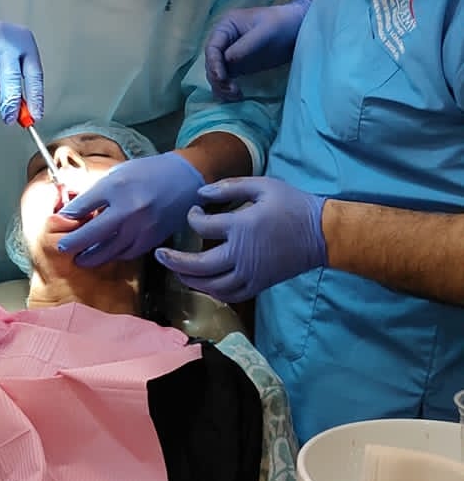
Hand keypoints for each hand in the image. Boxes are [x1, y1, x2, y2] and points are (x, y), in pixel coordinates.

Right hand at [0, 5, 43, 123]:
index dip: (35, 96)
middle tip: (9, 118)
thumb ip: (15, 80)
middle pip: (12, 78)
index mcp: (22, 40)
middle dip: (10, 102)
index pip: (34, 73)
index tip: (35, 116)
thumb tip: (22, 112)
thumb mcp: (8, 57)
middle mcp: (6, 38)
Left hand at [56, 153, 203, 265]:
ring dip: (90, 256)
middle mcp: (128, 209)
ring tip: (80, 258)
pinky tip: (105, 254)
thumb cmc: (148, 173)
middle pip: (91, 233)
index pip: (82, 205)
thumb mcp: (118, 173)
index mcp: (116, 186)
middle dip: (73, 243)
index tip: (59, 222)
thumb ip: (96, 190)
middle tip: (62, 248)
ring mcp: (141, 227)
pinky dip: (113, 255)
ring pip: (108, 250)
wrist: (185, 180)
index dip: (67, 216)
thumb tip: (73, 206)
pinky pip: (126, 253)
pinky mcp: (151, 240)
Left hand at [156, 176, 326, 301]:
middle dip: (174, 261)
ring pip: (211, 285)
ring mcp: (250, 273)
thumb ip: (231, 186)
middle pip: (198, 265)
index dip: (192, 218)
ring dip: (190, 280)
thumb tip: (202, 193)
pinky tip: (203, 285)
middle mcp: (242, 254)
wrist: (321, 234)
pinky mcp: (259, 285)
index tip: (194, 212)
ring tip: (177, 272)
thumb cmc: (293, 205)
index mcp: (241, 226)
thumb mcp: (263, 185)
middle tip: (159, 255)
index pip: (203, 226)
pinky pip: (229, 295)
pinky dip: (212, 291)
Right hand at [205, 0, 310, 100]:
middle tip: (232, 91)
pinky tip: (236, 97)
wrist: (298, 30)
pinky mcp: (239, 67)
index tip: (222, 78)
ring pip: (217, 74)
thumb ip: (245, 45)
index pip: (212, 48)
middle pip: (211, 63)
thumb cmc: (282, 24)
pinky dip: (228, 90)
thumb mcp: (265, 32)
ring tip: (236, 96)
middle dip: (218, 79)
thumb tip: (226, 60)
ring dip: (221, 87)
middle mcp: (224, 41)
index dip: (214, 64)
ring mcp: (230, 55)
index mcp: (226, 27)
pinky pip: (227, 80)